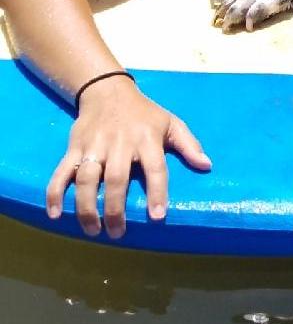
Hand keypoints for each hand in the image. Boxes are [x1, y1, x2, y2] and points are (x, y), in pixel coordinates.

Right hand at [45, 76, 211, 238]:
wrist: (108, 91)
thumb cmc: (144, 113)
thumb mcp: (171, 123)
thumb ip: (189, 145)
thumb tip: (207, 165)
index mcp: (147, 139)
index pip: (155, 168)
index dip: (157, 192)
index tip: (157, 217)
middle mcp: (120, 143)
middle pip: (116, 179)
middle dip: (115, 209)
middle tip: (117, 233)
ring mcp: (94, 146)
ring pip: (86, 179)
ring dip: (86, 207)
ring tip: (93, 230)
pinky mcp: (74, 148)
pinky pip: (60, 172)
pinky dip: (55, 193)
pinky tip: (55, 215)